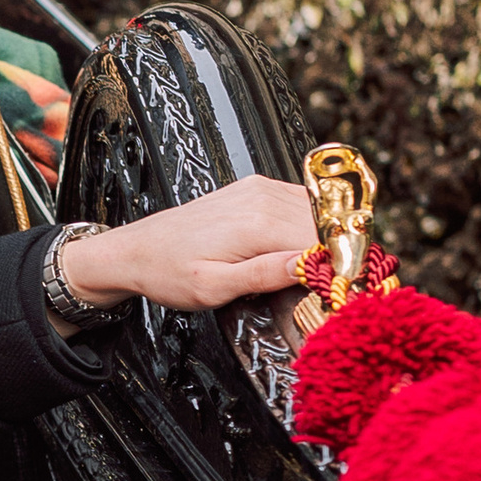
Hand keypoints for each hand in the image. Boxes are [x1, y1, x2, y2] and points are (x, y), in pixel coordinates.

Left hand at [54, 178, 317, 324]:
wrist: (135, 249)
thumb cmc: (167, 273)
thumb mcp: (213, 288)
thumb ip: (264, 275)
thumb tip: (311, 266)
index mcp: (257, 223)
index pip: (325, 241)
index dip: (341, 266)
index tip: (344, 292)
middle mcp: (262, 197)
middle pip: (326, 225)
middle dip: (336, 254)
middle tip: (333, 288)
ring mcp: (259, 189)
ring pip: (317, 213)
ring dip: (323, 240)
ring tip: (315, 272)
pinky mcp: (255, 189)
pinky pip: (298, 204)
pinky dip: (306, 226)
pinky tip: (294, 250)